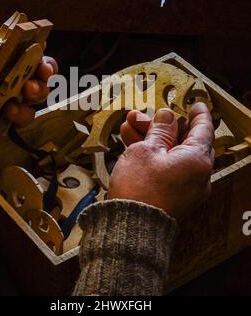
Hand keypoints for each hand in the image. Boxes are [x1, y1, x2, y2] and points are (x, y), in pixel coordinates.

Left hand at [0, 46, 57, 146]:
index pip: (23, 52)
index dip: (36, 49)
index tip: (41, 47)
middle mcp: (7, 81)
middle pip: (37, 74)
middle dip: (45, 71)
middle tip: (43, 72)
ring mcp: (8, 102)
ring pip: (36, 97)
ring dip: (38, 92)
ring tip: (27, 92)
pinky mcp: (5, 123)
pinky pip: (23, 120)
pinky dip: (22, 115)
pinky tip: (11, 111)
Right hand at [108, 103, 214, 218]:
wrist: (128, 227)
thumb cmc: (139, 190)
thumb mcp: (146, 150)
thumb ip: (159, 130)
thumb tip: (167, 117)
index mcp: (197, 161)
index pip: (203, 130)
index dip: (198, 114)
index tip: (195, 105)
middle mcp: (197, 175)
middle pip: (183, 141)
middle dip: (161, 126)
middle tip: (143, 116)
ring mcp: (185, 188)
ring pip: (170, 154)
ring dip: (151, 138)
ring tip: (129, 125)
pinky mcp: (172, 196)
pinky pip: (166, 168)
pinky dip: (152, 156)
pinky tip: (131, 142)